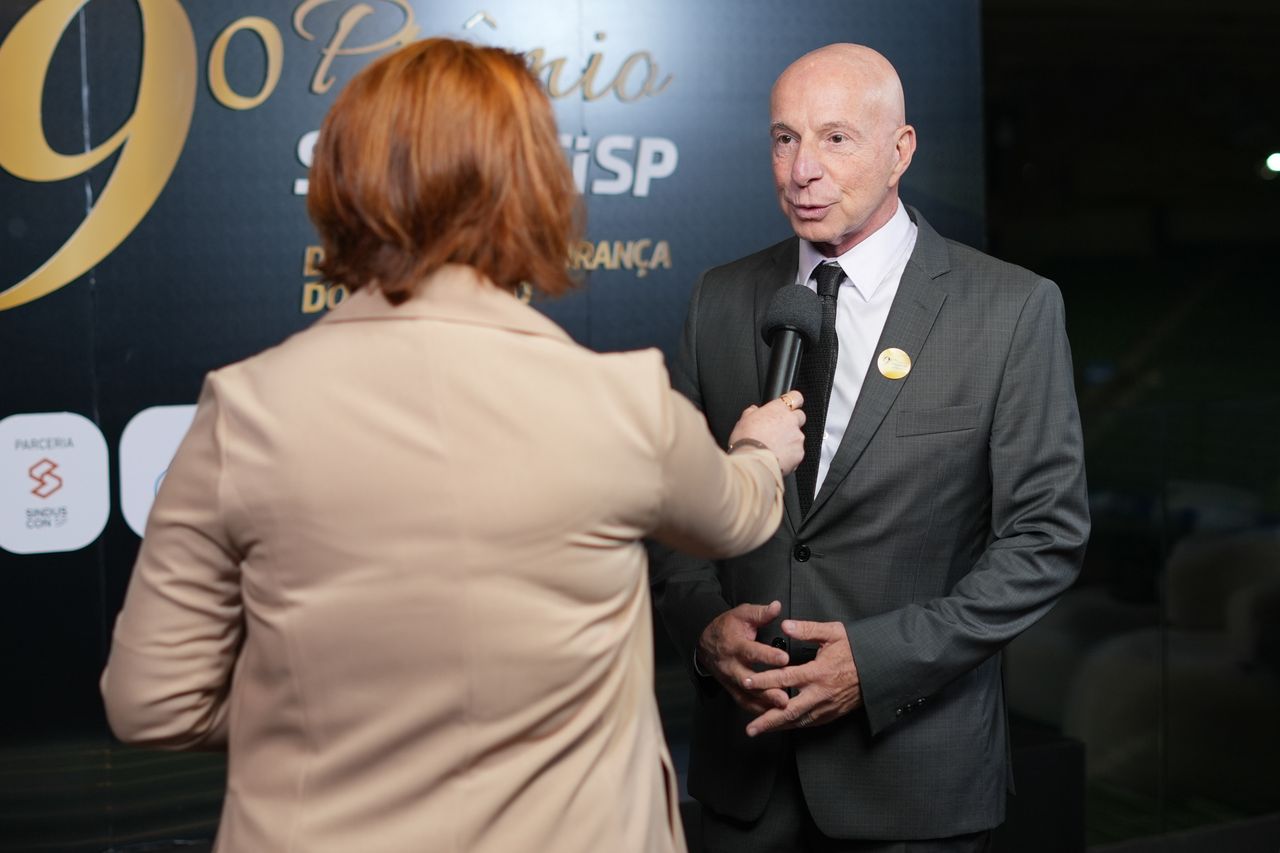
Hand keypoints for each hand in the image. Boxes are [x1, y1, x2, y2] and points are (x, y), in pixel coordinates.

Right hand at [696, 601, 791, 715]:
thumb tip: (777, 606)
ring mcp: (730, 680)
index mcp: (735, 646)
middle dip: (766, 690)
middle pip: (748, 680)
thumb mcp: (742, 614)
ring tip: (782, 708)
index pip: (751, 652)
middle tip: (784, 697)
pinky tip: (773, 714)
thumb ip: (761, 613)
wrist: (705, 642)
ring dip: (764, 703)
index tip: (784, 658)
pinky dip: (757, 710)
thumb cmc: (728, 627)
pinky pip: (744, 702)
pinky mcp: (731, 689)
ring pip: (746, 695)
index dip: (768, 656)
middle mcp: (731, 666)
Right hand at [728, 391, 805, 475]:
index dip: (793, 401)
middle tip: (779, 430)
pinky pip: (797, 452)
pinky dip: (790, 455)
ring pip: (798, 436)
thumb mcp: (743, 421)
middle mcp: (791, 421)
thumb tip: (754, 410)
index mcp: (778, 409)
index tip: (790, 405)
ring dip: (790, 440)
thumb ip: (752, 412)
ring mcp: (797, 437)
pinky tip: (777, 458)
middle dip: (792, 422)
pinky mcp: (799, 453)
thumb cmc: (746, 441)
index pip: (796, 397)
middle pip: (800, 416)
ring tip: (774, 448)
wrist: (753, 463)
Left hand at [740, 619, 861, 736]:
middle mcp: (821, 693)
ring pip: (799, 721)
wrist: (882, 668)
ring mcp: (828, 706)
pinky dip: (794, 726)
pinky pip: (810, 723)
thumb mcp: (833, 633)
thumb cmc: (857, 648)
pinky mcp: (834, 713)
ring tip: (759, 730)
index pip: (785, 678)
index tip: (745, 682)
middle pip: (789, 711)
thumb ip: (807, 629)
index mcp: (819, 672)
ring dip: (778, 727)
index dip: (763, 681)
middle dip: (767, 720)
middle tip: (749, 728)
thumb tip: (785, 625)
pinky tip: (782, 726)